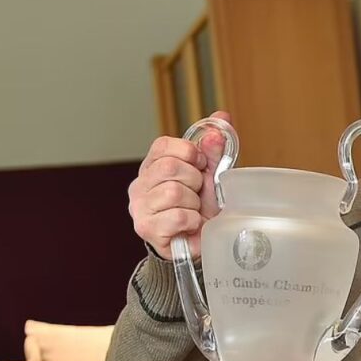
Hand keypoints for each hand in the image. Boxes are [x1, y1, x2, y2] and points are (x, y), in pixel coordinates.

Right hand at [128, 110, 230, 259]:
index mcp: (152, 165)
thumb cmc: (202, 208)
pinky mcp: (146, 228)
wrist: (200, 243)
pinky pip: (177, 216)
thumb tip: (221, 117)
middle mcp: (140, 184)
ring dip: (194, 203)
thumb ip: (215, 148)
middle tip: (198, 194)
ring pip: (174, 192)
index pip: (164, 144)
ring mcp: (139, 206)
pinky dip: (192, 220)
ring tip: (194, 211)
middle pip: (170, 167)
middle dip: (195, 181)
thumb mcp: (211, 175)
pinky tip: (191, 224)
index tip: (200, 167)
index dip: (190, 154)